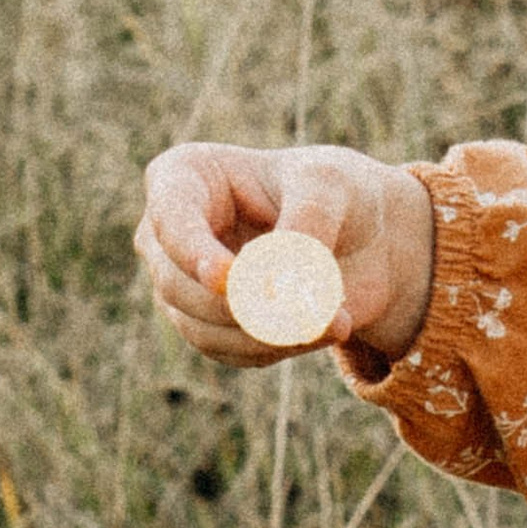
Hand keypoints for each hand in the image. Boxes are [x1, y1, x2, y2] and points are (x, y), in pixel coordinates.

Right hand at [135, 141, 436, 370]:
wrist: (358, 233)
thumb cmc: (333, 191)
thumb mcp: (330, 186)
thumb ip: (305, 225)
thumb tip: (276, 286)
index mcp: (184, 177)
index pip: (168, 218)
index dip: (192, 251)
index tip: (227, 278)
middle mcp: (168, 233)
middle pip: (176, 283)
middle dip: (240, 305)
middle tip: (307, 315)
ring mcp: (182, 283)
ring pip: (200, 327)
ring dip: (269, 334)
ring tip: (336, 321)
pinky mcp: (206, 324)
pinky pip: (228, 350)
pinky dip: (277, 348)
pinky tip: (322, 330)